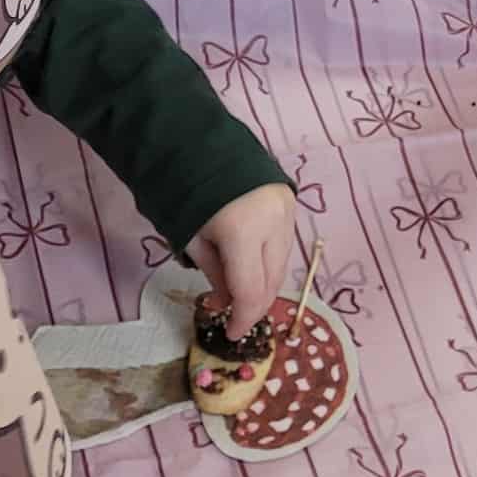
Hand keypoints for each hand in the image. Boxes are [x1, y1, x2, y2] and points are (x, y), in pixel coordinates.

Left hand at [185, 183, 297, 341]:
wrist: (202, 140)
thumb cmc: (186, 190)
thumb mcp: (192, 238)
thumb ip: (215, 274)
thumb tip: (227, 301)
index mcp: (244, 231)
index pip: (252, 291)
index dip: (243, 319)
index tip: (232, 336)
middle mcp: (274, 223)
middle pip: (272, 281)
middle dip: (255, 305)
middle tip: (235, 318)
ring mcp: (287, 211)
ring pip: (282, 264)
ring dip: (264, 284)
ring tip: (239, 293)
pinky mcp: (290, 202)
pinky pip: (284, 244)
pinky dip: (269, 262)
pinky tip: (252, 267)